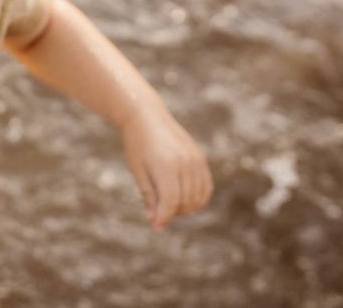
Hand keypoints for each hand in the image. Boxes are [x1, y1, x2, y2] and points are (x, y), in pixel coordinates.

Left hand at [120, 107, 212, 230]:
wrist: (146, 117)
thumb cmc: (137, 144)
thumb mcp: (138, 171)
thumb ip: (149, 196)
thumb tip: (156, 221)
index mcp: (165, 166)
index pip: (170, 201)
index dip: (164, 217)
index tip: (156, 227)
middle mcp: (184, 163)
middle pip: (185, 201)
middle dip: (172, 212)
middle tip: (158, 210)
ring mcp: (195, 160)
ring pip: (198, 197)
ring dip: (185, 207)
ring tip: (168, 202)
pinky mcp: (201, 159)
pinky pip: (206, 186)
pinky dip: (198, 197)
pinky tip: (184, 198)